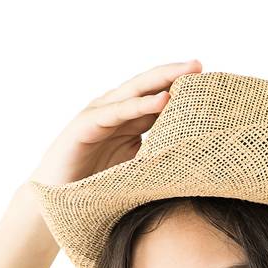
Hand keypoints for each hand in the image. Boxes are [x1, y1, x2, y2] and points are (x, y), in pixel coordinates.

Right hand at [27, 59, 202, 187]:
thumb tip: (193, 165)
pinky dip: (138, 105)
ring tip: (186, 73)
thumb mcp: (136, 172)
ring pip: (134, 92)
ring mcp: (99, 115)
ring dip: (161, 81)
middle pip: (149, 87)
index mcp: (129, 122)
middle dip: (175, 75)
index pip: (159, 99)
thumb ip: (157, 160)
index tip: (210, 85)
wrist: (58, 201)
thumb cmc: (97, 189)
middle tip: (200, 66)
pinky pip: (116, 112)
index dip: (181, 90)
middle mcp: (115, 112)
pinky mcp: (86, 125)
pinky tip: (161, 101)